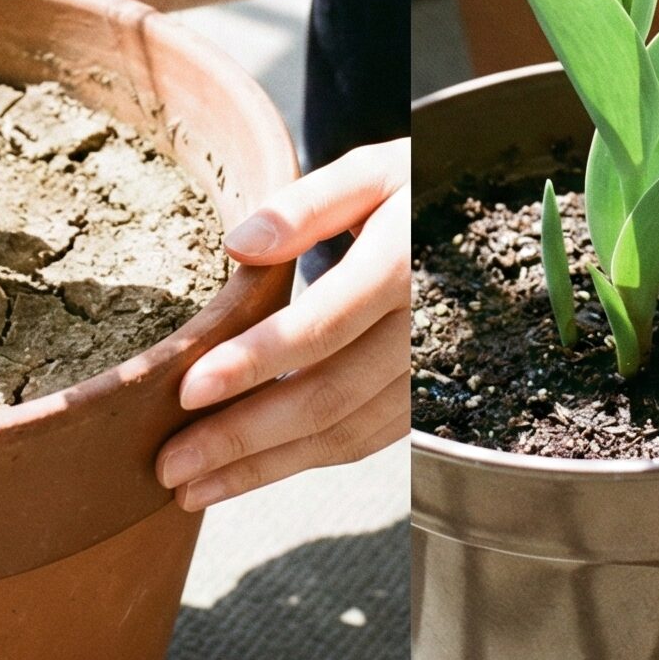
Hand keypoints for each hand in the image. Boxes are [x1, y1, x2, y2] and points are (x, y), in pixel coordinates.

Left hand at [156, 139, 410, 509]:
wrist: (487, 220)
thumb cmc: (418, 189)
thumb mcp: (373, 173)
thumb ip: (307, 205)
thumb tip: (240, 245)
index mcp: (405, 263)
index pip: (324, 323)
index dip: (256, 361)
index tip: (190, 390)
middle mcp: (425, 326)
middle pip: (330, 394)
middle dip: (244, 436)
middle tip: (171, 465)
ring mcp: (431, 369)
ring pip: (346, 432)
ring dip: (266, 467)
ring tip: (194, 487)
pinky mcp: (429, 396)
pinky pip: (367, 439)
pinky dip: (305, 460)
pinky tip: (251, 471)